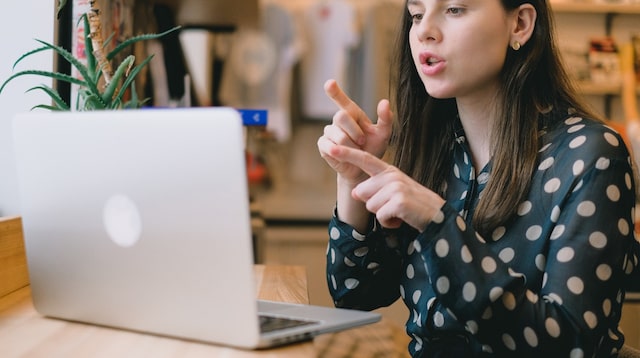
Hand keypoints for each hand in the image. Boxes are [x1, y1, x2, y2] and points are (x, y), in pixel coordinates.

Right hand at [317, 79, 392, 184]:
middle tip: (362, 141)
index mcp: (352, 113)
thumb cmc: (373, 149)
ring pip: (338, 135)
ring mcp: (329, 132)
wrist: (363, 168)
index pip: (341, 100)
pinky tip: (344, 155)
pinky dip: (340, 152)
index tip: (329, 83)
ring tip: (356, 151)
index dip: (334, 91)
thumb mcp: (383, 134)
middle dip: (354, 131)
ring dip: (351, 146)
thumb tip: (384, 102)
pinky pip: (329, 146)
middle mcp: (338, 120)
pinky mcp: (323, 145)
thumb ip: (385, 118)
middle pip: (340, 117)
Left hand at [328, 144, 445, 231]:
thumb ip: (373, 189)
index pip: (365, 160)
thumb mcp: (392, 192)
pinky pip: (380, 217)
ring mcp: (396, 187)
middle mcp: (391, 176)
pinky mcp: (399, 202)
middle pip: (362, 193)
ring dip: (382, 215)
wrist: (437, 215)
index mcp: (389, 171)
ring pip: (370, 206)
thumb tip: (354, 192)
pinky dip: (389, 222)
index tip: (331, 147)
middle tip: (392, 206)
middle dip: (373, 205)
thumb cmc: (412, 204)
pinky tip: (401, 218)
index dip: (347, 154)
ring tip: (399, 212)